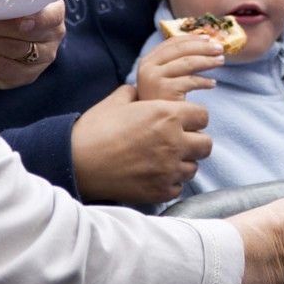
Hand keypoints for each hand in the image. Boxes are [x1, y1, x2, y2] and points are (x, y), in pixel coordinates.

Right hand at [71, 83, 212, 202]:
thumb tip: (142, 92)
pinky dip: (170, 181)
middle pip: (206, 144)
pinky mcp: (160, 191)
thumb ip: (138, 93)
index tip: (182, 121)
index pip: (203, 117)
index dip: (193, 118)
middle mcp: (174, 142)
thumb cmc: (96, 128)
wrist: (77, 162)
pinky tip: (155, 174)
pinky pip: (179, 186)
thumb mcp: (118, 100)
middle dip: (194, 141)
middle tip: (178, 141)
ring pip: (194, 167)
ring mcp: (169, 169)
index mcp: (167, 114)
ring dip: (183, 162)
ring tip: (164, 159)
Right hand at [137, 36, 224, 100]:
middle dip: (203, 47)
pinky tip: (213, 84)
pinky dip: (205, 81)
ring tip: (221, 61)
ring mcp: (154, 79)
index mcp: (147, 61)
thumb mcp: (163, 78)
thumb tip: (202, 43)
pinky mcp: (165, 91)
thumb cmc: (161, 103)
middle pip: (181, 50)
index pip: (172, 43)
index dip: (191, 38)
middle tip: (220, 48)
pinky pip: (191, 81)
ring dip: (208, 60)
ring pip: (188, 63)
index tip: (207, 38)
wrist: (151, 128)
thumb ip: (174, 63)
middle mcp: (147, 67)